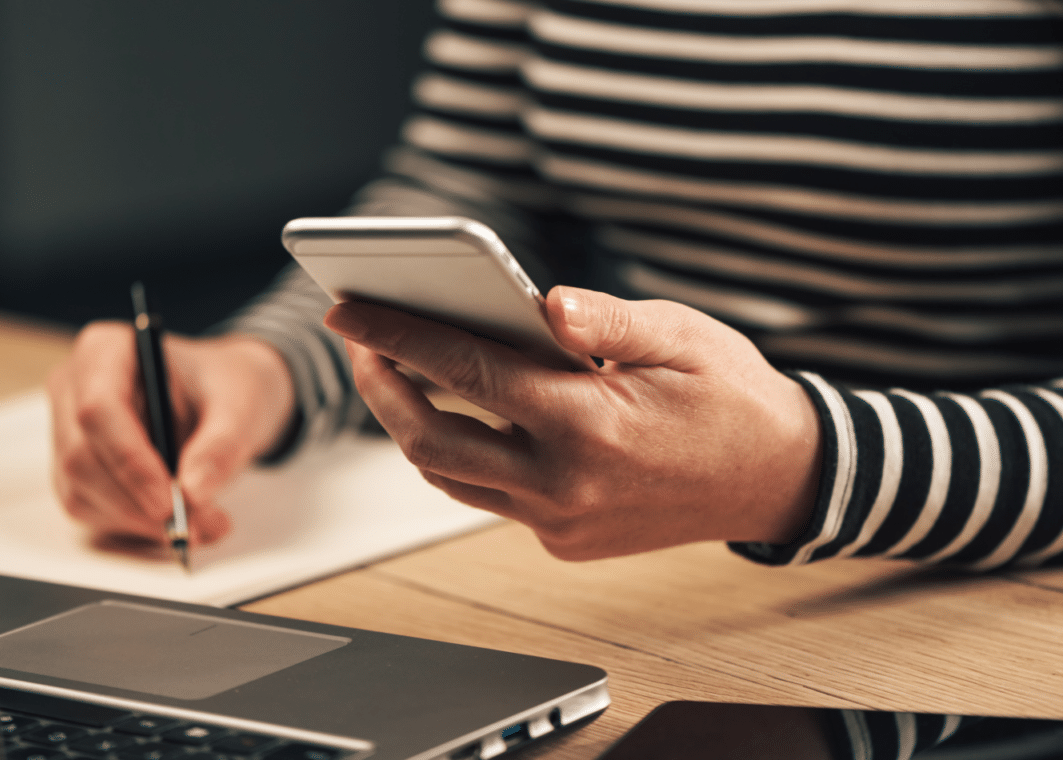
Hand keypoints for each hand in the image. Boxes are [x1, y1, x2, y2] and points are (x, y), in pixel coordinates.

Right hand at [47, 323, 295, 545]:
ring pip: (82, 492)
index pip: (98, 410)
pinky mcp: (78, 470)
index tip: (171, 502)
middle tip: (200, 525)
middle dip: (139, 503)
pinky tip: (179, 524)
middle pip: (83, 458)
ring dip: (140, 523)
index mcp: (106, 350)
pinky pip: (91, 510)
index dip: (130, 462)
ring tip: (204, 525)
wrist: (225, 397)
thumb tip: (195, 491)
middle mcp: (74, 389)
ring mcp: (70, 431)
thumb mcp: (242, 403)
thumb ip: (223, 444)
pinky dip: (135, 528)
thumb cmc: (226, 386)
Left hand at [325, 286, 821, 559]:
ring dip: (411, 426)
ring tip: (397, 374)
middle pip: (431, 440)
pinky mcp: (566, 541)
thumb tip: (542, 301)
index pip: (465, 369)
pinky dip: (463, 456)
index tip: (348, 309)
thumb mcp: (681, 335)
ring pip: (451, 477)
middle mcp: (564, 484)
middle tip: (359, 342)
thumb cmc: (730, 396)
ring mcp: (561, 523)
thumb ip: (605, 320)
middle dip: (380, 387)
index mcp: (589, 422)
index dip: (397, 334)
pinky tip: (463, 414)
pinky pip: (490, 499)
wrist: (778, 479)